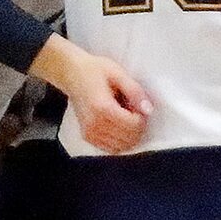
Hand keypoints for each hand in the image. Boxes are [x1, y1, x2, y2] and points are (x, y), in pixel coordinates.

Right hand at [48, 39, 152, 153]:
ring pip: (122, 147)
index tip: (137, 105)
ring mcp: (90, 133)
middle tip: (131, 110)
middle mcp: (95, 124)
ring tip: (123, 116)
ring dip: (129, 135)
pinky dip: (119, 140)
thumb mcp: (118, 74)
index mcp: (103, 108)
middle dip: (137, 127)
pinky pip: (111, 148)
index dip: (142, 117)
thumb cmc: (94, 71)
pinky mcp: (87, 137)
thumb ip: (135, 91)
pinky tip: (117, 125)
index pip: (134, 126)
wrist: (72, 74)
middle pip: (129, 139)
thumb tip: (148, 109)